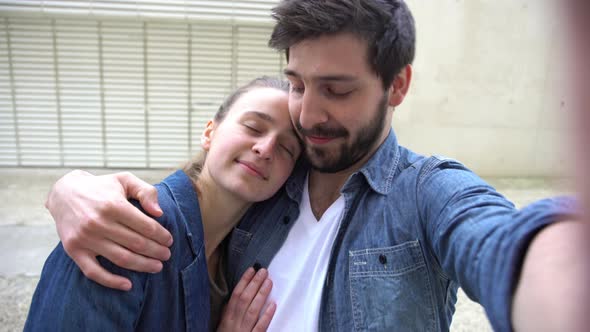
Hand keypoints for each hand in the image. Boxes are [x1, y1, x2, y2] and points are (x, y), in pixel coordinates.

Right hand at [46, 170, 172, 289]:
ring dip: (143, 265)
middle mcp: (98, 222)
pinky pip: (93, 272)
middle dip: (156, 251)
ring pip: (121, 258)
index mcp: (113, 205)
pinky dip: (111, 281)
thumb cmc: (101, 187)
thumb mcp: (125, 180)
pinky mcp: (74, 250)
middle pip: (136, 243)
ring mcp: (85, 238)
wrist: (64, 193)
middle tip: (167, 255)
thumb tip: (159, 213)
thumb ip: (146, 192)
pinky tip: (128, 285)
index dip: (161, 236)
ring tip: (157, 267)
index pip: (146, 226)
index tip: (169, 241)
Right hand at [217, 268, 275, 331]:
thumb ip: (228, 312)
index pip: (235, 295)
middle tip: (263, 271)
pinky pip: (260, 327)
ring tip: (269, 282)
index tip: (251, 270)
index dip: (244, 281)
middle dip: (254, 283)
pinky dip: (266, 316)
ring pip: (252, 310)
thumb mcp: (222, 325)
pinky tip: (273, 305)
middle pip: (244, 299)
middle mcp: (234, 323)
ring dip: (261, 294)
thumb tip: (233, 297)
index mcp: (227, 318)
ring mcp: (243, 331)